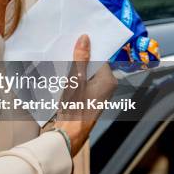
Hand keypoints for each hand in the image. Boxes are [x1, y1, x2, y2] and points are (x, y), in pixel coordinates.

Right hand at [53, 34, 116, 155]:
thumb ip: (81, 58)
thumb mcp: (76, 79)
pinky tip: (64, 80)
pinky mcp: (90, 99)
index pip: (100, 57)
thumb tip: (85, 39)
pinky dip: (75, 80)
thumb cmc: (76, 108)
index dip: (87, 50)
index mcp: (109, 80)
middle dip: (80, 60)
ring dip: (75, 70)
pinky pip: (83, 83)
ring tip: (64, 66)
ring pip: (87, 74)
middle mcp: (107, 86)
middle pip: (93, 65)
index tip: (76, 43)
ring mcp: (98, 94)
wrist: (70, 133)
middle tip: (67, 53)